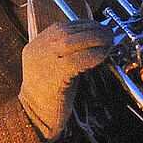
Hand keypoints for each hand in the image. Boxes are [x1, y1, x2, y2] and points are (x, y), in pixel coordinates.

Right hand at [20, 19, 112, 139]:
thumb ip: (69, 52)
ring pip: (71, 40)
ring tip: (108, 42)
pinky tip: (102, 56)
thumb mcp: (55, 66)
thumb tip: (94, 41)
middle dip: (91, 29)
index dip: (83, 24)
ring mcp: (43, 60)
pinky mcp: (53, 74)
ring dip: (94, 39)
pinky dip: (92, 55)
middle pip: (67, 31)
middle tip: (108, 34)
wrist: (34, 118)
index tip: (98, 28)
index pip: (62, 26)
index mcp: (36, 45)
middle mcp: (38, 49)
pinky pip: (76, 59)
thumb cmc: (50, 94)